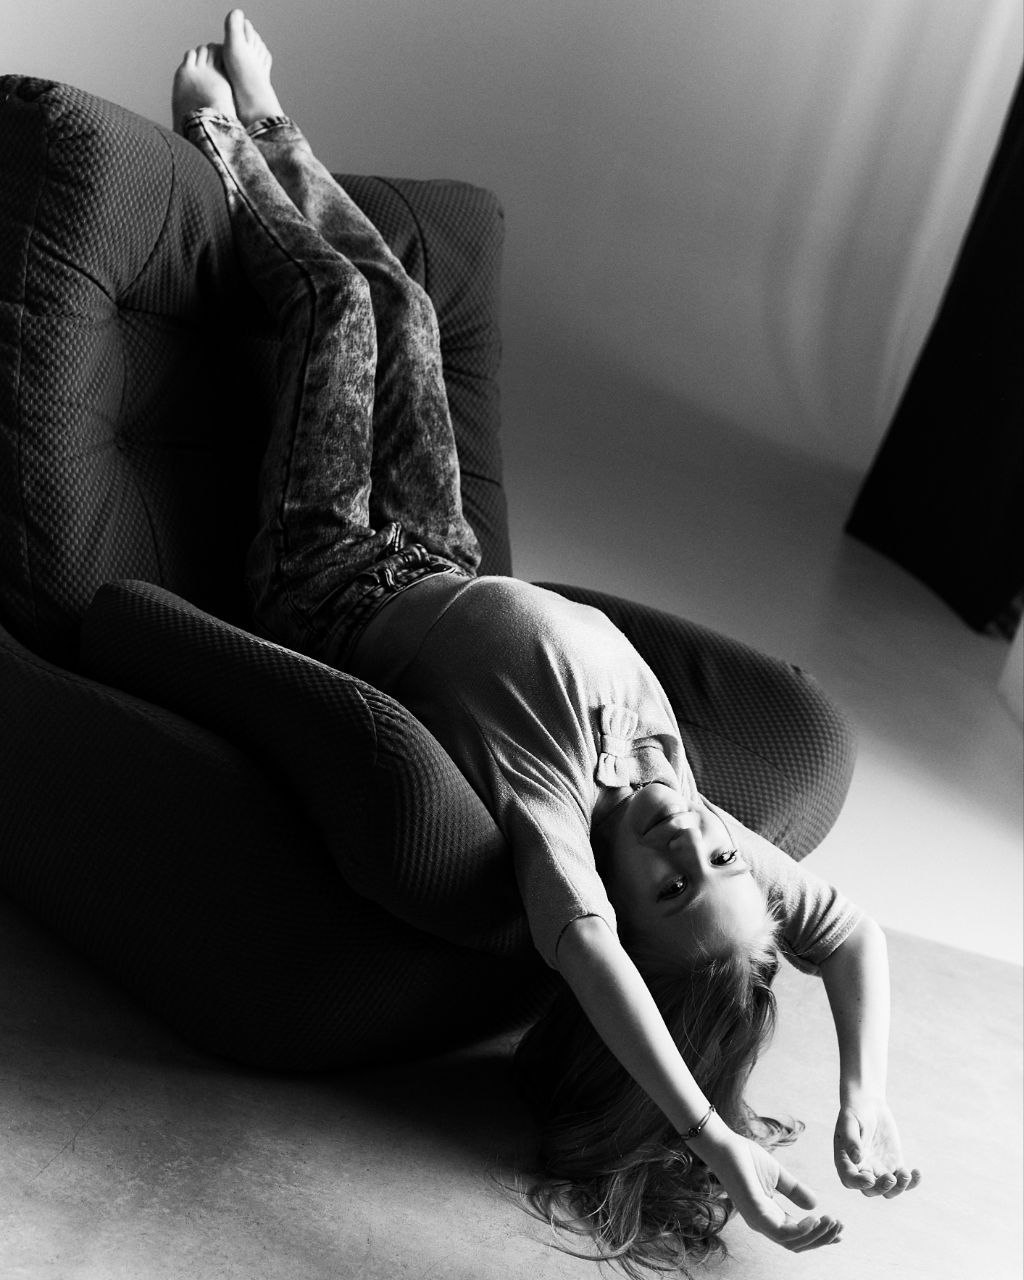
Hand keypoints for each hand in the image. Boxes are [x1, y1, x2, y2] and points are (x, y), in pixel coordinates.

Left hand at [692, 1120, 842, 1252]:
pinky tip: (815, 1219)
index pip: (798, 1235)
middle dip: (822, 1238)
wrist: (724, 1144)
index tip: (840, 1231)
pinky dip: (800, 1230)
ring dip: (816, 1235)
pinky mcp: (754, 1212)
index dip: (820, 1235)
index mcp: (770, 1215)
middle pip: (798, 1244)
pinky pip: (780, 1232)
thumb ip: (795, 1190)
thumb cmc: (746, 1158)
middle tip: (840, 1227)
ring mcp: (758, 1220)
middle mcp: (764, 1222)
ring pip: (792, 1242)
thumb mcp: (778, 1175)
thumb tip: (815, 1205)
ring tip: (832, 1221)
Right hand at [834, 1098, 920, 1197]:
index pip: (850, 1180)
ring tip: (905, 1173)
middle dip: (881, 1188)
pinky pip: (903, 1180)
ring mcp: (879, 1169)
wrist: (869, 1105)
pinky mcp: (893, 1165)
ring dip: (898, 1188)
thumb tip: (856, 1159)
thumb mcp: (849, 1122)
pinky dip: (912, 1181)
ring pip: (888, 1191)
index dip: (859, 1184)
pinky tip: (917, 1172)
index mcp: (846, 1161)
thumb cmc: (855, 1111)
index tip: (869, 1179)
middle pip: (871, 1191)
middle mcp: (862, 1170)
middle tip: (891, 1178)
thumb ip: (851, 1139)